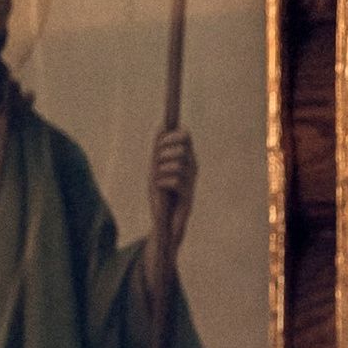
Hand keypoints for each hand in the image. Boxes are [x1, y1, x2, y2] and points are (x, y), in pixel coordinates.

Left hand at [146, 127, 197, 291]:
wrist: (165, 224)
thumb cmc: (161, 194)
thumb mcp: (156, 167)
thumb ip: (159, 147)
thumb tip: (161, 124)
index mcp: (187, 157)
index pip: (185, 135)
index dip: (170, 136)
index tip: (157, 146)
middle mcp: (193, 167)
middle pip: (181, 148)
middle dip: (163, 153)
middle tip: (155, 165)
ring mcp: (192, 182)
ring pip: (178, 164)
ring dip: (162, 170)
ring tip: (157, 178)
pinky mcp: (189, 197)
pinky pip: (176, 181)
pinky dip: (163, 182)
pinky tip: (159, 186)